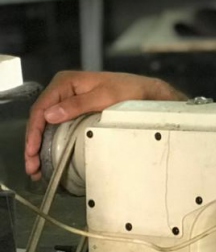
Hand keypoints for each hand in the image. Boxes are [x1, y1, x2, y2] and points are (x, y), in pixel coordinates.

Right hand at [24, 71, 185, 180]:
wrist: (146, 93)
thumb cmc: (128, 91)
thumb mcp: (104, 97)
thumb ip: (77, 104)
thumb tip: (50, 115)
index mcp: (66, 82)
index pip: (41, 107)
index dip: (34, 131)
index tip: (33, 150)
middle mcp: (63, 91)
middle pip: (40, 119)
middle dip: (33, 144)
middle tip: (33, 166)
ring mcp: (68, 102)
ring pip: (46, 126)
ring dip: (40, 147)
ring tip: (37, 169)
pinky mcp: (74, 112)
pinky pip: (57, 128)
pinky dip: (51, 144)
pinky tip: (48, 158)